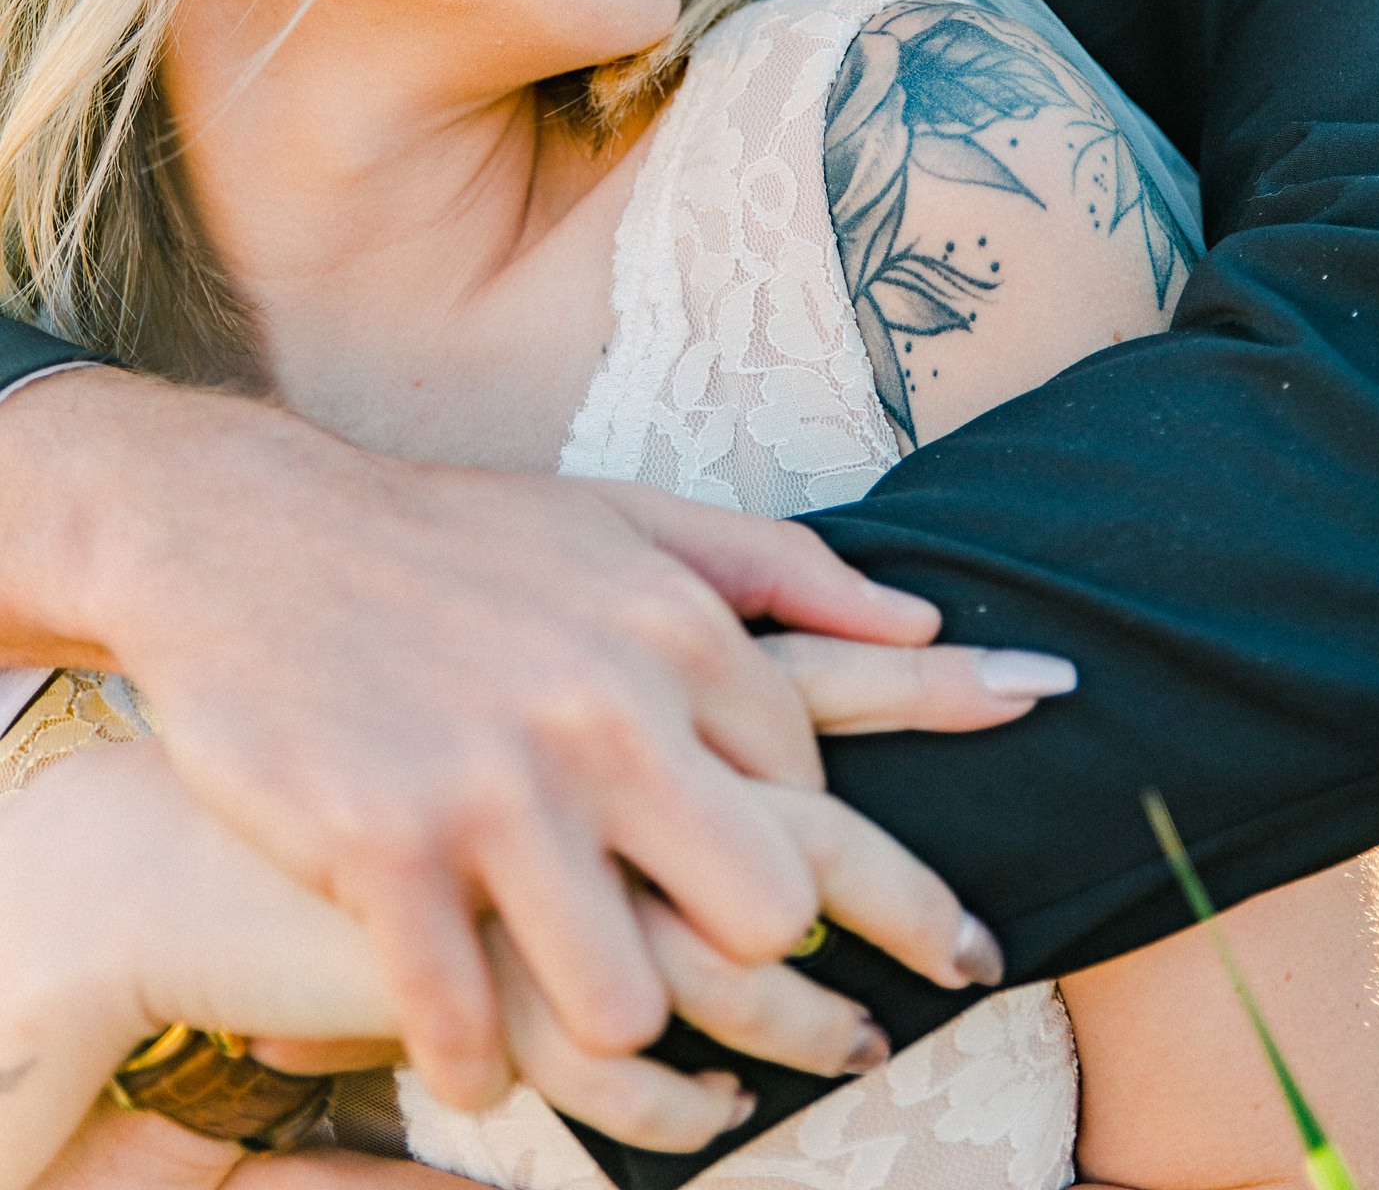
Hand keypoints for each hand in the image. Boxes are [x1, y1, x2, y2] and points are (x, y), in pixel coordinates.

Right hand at [0, 377, 1003, 1116]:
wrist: (244, 533)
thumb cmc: (453, 535)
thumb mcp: (625, 518)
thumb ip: (782, 567)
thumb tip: (929, 622)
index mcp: (676, 628)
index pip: (813, 787)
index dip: (794, 835)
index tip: (748, 857)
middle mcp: (608, 709)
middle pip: (766, 910)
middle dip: (745, 954)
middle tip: (693, 949)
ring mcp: (495, 787)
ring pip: (630, 1003)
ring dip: (607, 1022)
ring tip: (572, 1004)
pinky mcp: (385, 852)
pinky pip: (470, 1031)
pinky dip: (477, 1066)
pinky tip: (468, 1059)